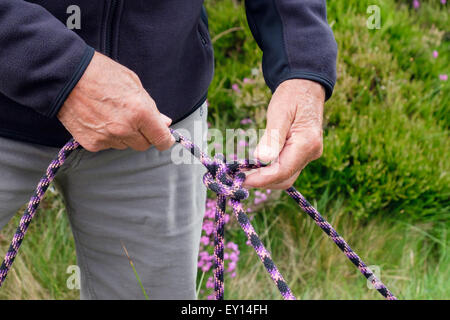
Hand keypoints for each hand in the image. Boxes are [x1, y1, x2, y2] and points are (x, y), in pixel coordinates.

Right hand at [57, 51, 174, 151]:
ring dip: (124, 135)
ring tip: (112, 114)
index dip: (164, 139)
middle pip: (144, 145)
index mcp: (140, 112)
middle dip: (143, 135)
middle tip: (133, 119)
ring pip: (125, 145)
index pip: (161, 139)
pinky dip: (107, 136)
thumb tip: (164, 123)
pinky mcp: (92, 143)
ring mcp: (108, 138)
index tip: (164, 138)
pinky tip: (99, 119)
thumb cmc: (101, 74)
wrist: (66, 76)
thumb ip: (151, 108)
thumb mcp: (134, 84)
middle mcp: (125, 129)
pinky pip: (108, 145)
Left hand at [243, 79, 324, 188]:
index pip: (282, 171)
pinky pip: (287, 168)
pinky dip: (271, 170)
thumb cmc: (291, 95)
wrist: (306, 86)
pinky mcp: (304, 153)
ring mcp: (309, 154)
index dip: (260, 179)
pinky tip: (256, 165)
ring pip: (286, 176)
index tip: (241, 179)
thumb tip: (261, 160)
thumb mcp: (279, 112)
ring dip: (265, 177)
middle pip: (285, 178)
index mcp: (307, 143)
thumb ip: (272, 138)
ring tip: (244, 172)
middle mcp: (311, 153)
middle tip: (239, 177)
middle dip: (262, 181)